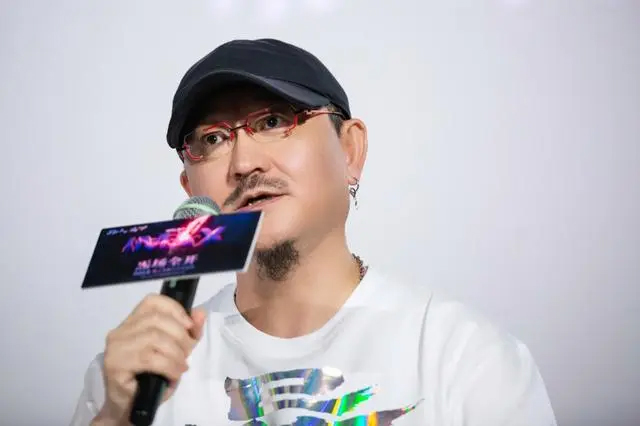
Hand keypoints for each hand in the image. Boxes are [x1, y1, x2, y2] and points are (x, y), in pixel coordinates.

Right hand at [94, 294, 206, 424]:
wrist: (131, 408)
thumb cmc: (152, 378)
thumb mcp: (175, 351)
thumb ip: (188, 332)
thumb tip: (199, 313)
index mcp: (132, 322)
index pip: (153, 302)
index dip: (175, 310)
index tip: (190, 326)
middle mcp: (120, 331)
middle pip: (156, 320)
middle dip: (180, 335)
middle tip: (187, 353)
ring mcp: (115, 348)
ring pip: (154, 339)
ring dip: (176, 353)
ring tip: (181, 366)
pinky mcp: (115, 366)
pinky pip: (150, 359)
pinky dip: (169, 366)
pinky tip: (174, 374)